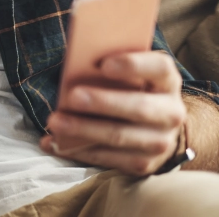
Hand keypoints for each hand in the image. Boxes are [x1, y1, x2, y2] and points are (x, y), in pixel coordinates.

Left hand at [42, 51, 186, 175]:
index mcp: (167, 81)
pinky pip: (109, 159)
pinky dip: (78, 150)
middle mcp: (170, 112)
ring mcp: (160, 141)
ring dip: (83, 129)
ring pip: (120, 136)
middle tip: (72, 96)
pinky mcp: (143, 163)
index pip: (159, 67)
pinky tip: (54, 143)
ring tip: (55, 121)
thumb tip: (76, 62)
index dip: (134, 65)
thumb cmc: (130, 90)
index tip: (104, 64)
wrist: (154, 129)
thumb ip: (109, 66)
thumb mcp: (129, 75)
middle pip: (140, 107)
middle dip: (103, 102)